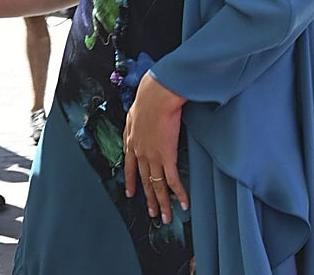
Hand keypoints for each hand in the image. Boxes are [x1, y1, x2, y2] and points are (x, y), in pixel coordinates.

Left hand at [123, 71, 188, 221]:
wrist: (156, 97)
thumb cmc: (148, 98)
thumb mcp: (134, 111)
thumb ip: (134, 122)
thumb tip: (135, 121)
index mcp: (131, 141)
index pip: (129, 166)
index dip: (130, 181)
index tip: (130, 193)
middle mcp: (140, 152)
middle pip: (144, 181)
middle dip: (149, 198)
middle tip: (152, 213)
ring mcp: (153, 156)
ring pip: (158, 186)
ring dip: (163, 203)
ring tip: (165, 217)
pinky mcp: (167, 157)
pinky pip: (173, 181)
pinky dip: (179, 194)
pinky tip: (184, 204)